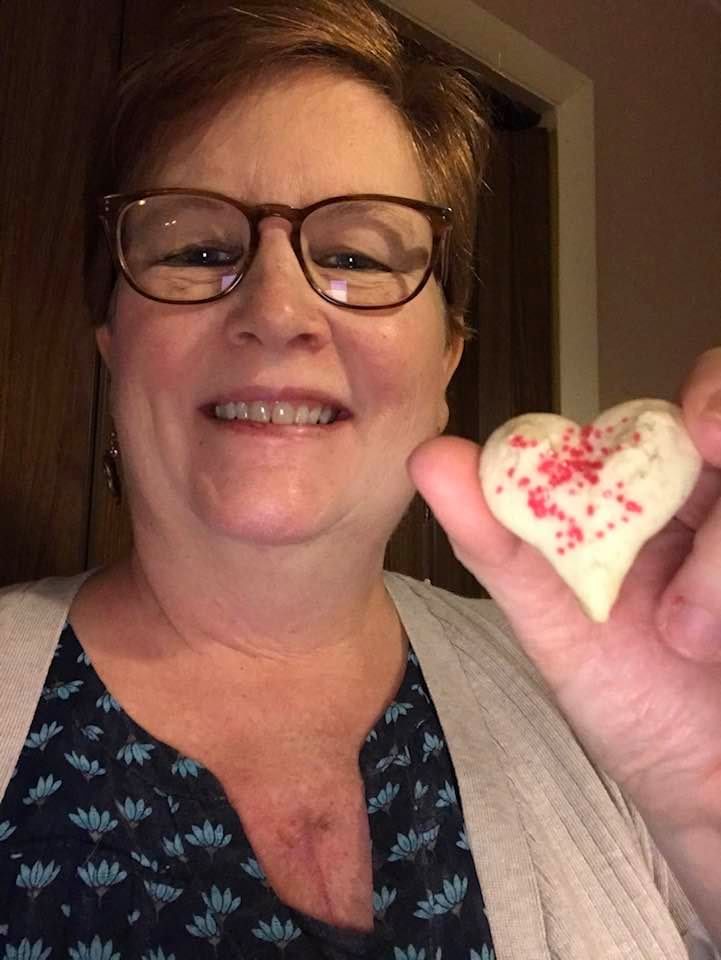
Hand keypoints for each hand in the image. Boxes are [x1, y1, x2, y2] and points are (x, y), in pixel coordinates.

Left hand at [410, 348, 720, 830]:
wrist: (700, 786)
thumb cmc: (629, 697)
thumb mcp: (557, 620)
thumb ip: (498, 538)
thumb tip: (428, 455)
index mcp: (661, 498)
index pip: (693, 411)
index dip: (710, 395)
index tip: (702, 428)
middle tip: (716, 443)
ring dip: (720, 558)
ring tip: (686, 639)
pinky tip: (717, 650)